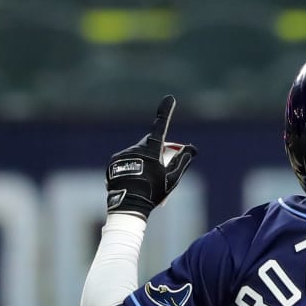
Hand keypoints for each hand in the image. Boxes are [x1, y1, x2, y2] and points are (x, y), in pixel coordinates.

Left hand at [107, 95, 198, 218]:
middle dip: (157, 152)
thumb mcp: (172, 179)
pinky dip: (132, 167)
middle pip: (150, 145)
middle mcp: (136, 148)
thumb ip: (182, 161)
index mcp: (151, 150)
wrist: (128, 206)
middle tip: (161, 169)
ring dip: (143, 161)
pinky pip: (126, 160)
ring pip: (137, 153)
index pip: (160, 126)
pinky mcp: (113, 161)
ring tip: (145, 180)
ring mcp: (123, 154)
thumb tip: (192, 148)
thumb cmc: (153, 193)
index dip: (166, 112)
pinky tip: (134, 181)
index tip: (170, 99)